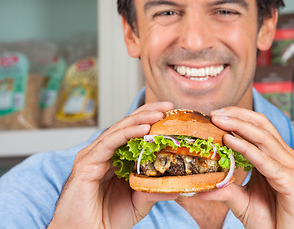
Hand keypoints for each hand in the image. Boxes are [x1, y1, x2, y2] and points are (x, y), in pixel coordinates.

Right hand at [48, 102, 177, 228]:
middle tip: (167, 106)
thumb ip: (153, 191)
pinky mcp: (86, 163)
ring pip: (118, 131)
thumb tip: (177, 186)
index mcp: (113, 159)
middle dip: (147, 113)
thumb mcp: (137, 202)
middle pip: (126, 126)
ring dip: (139, 120)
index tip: (170, 114)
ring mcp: (93, 156)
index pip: (132, 133)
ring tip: (159, 114)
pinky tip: (143, 129)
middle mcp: (102, 153)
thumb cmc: (105, 220)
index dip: (150, 121)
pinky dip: (126, 134)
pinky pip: (109, 144)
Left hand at [198, 107, 293, 228]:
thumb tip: (200, 189)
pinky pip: (264, 160)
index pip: (257, 127)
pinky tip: (229, 141)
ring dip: (238, 125)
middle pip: (261, 125)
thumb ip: (225, 191)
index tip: (214, 115)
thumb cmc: (272, 220)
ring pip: (263, 137)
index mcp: (274, 157)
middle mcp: (284, 157)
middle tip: (214, 113)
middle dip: (236, 115)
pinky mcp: (289, 180)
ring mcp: (288, 166)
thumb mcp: (242, 201)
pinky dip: (245, 148)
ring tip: (217, 120)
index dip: (237, 117)